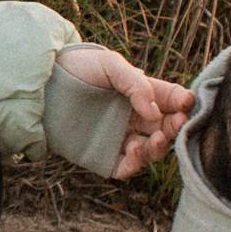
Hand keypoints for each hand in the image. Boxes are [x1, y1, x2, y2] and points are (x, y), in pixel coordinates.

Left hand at [59, 46, 194, 179]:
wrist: (42, 85)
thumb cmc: (78, 68)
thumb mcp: (110, 65)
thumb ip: (135, 84)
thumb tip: (154, 112)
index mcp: (141, 94)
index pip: (171, 101)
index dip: (183, 104)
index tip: (188, 104)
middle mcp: (135, 118)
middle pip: (166, 128)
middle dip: (176, 127)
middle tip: (178, 123)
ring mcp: (121, 138)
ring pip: (152, 150)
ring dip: (160, 147)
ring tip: (158, 139)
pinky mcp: (105, 156)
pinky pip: (128, 166)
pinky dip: (137, 163)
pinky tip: (136, 149)